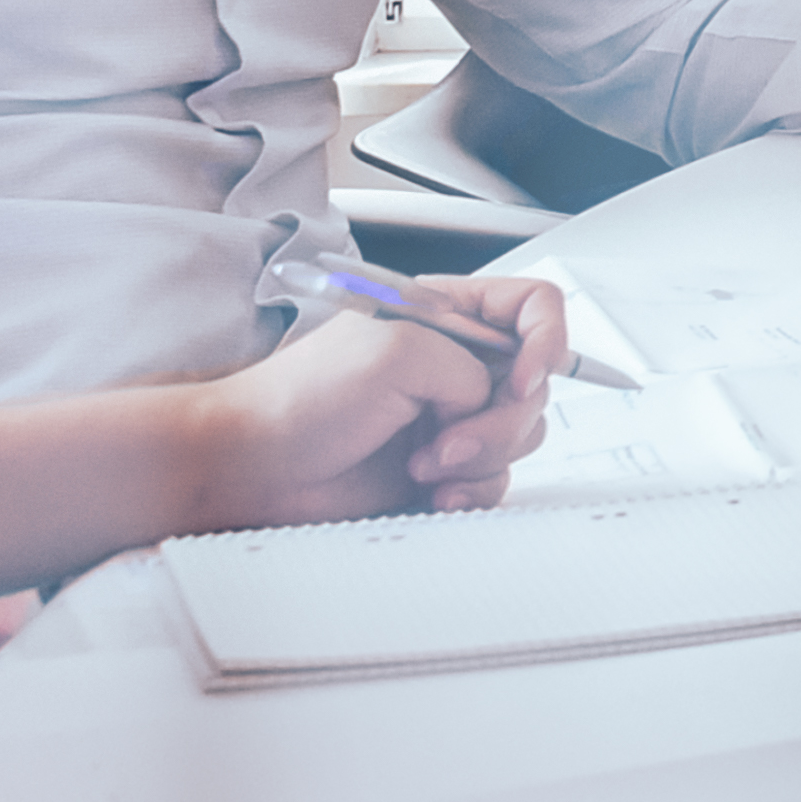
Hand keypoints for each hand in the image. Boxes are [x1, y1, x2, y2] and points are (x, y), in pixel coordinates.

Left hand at [205, 276, 569, 528]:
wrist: (253, 466)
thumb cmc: (299, 399)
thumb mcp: (397, 352)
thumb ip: (470, 366)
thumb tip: (495, 400)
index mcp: (445, 316)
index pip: (532, 308)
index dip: (547, 342)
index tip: (524, 380)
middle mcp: (454, 364)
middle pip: (534, 385)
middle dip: (501, 421)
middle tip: (446, 438)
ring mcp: (449, 418)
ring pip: (519, 438)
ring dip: (479, 458)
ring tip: (423, 466)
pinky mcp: (441, 469)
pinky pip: (492, 480)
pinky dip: (469, 491)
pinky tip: (429, 493)